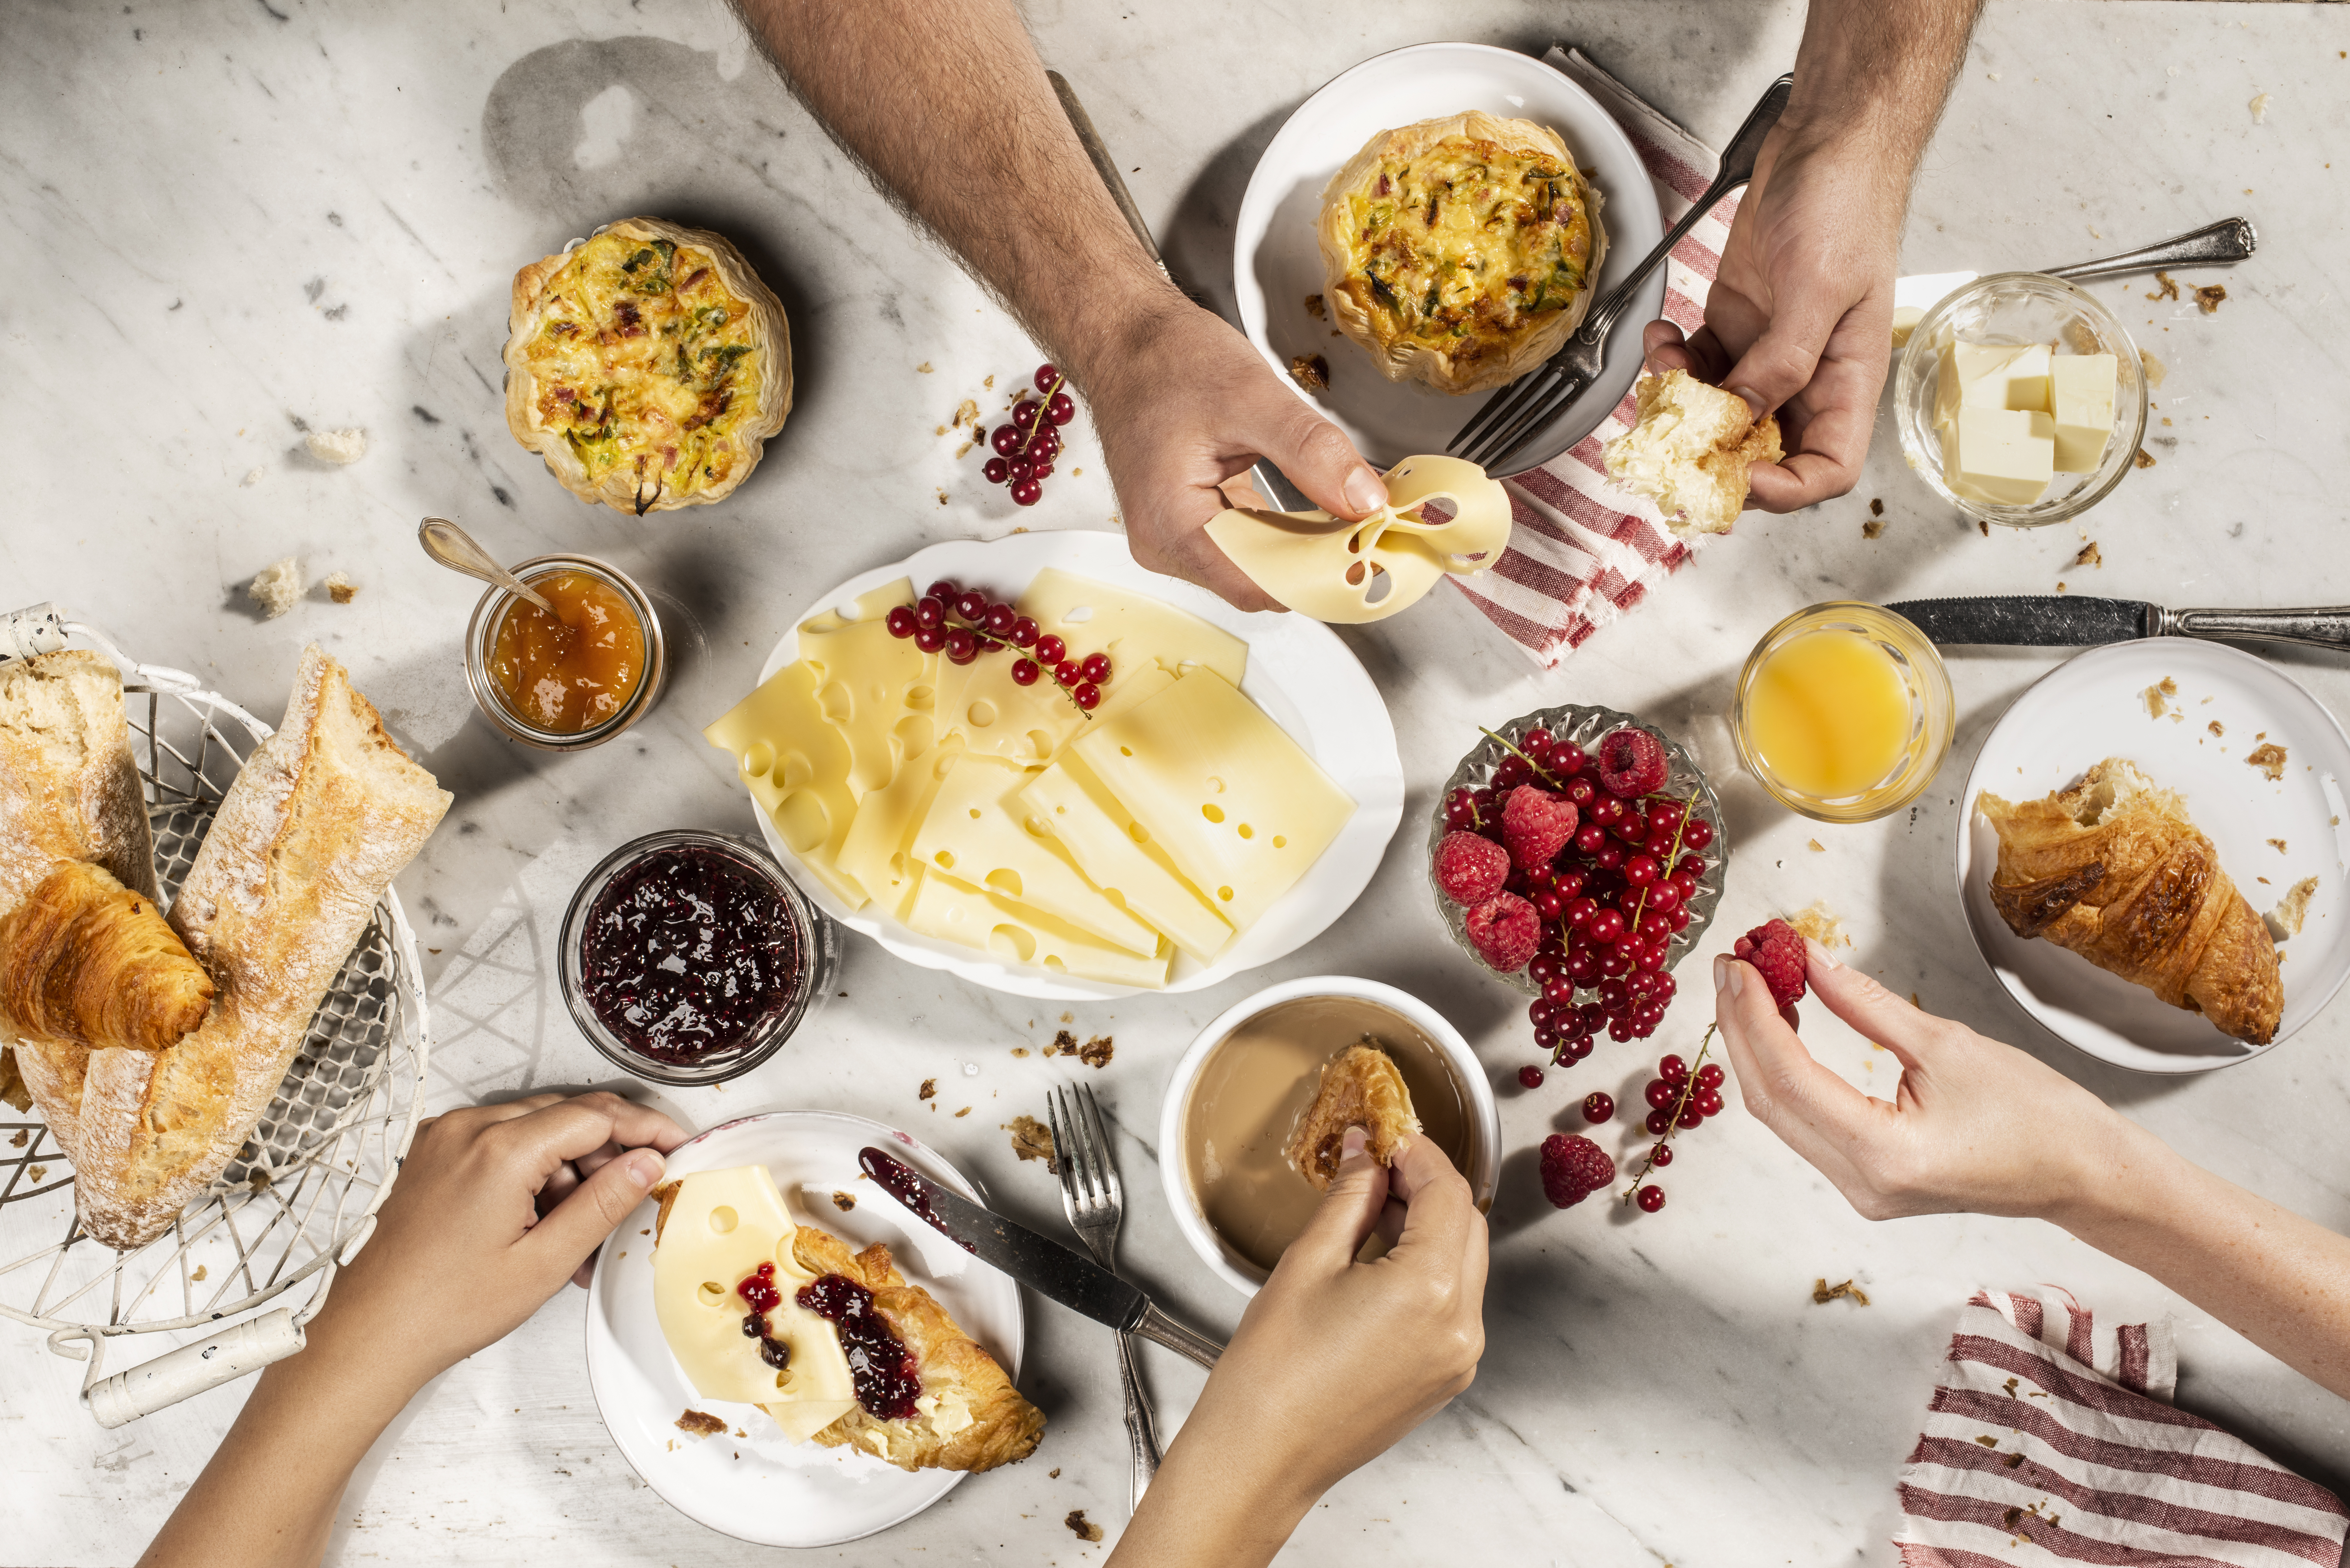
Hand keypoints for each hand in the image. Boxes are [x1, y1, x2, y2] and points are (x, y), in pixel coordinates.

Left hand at [308, 1091, 685, 1394]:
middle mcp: (468, 1129)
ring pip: (534, 1131)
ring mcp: (444, 1139)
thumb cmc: (443, 1308)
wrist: (365, 1335)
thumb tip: (647, 1164)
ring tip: (579, 1235)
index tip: (675, 1147)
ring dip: (569, 1170)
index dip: (645, 1128)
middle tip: (634, 1198)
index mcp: (499, 1149)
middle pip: (566, 1116)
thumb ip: (602, 1205)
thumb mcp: (544, 1262)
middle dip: (608, 1154)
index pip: (596, 1114)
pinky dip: (531, 1174)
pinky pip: (498, 1145)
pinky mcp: (430, 1155)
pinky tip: (542, 1223)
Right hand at [1076, 297, 1390, 612]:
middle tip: (1374, 530)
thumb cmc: (1168, 360)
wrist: (1126, 337)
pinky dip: (1284, 530)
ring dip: (1304, 545)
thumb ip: (1312, 451)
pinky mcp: (1188, 521)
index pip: (1257, 585)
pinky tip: (1316, 507)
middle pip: (1259, 581)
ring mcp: (1174, 537)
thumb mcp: (1252, 397)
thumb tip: (1367, 501)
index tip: (1371, 556)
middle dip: (1317, 561)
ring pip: (1257, 565)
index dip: (1318, 577)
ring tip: (1352, 515)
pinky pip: (1246, 543)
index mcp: (1171, 525)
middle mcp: (1166, 545)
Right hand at [1110, 1130, 1485, 1567]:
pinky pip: (1454, 1304)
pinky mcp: (1445, 1377)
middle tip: (1380, 1164)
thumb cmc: (1272, 1372)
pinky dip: (1429, 1270)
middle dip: (1429, 1186)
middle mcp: (1460, 1326)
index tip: (1388, 1135)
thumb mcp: (1308, 1263)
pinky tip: (1382, 1257)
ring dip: (1431, 1226)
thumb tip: (1365, 1154)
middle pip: (1468, 1225)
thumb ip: (1350, 1199)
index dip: (1419, 1154)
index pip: (1448, 1193)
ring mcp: (1458, 1357)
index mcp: (1430, 1290)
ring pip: (1465, 1264)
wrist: (1261, 1458)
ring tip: (1375, 1207)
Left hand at [1642, 125, 1903, 511]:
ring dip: (1680, 402)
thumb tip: (1743, 415)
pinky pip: (1699, 368)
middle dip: (1712, 450)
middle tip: (1671, 435)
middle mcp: (1809, 376)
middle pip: (1763, 450)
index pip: (1827, 468)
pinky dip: (1672, 362)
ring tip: (1662, 365)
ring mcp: (1768, 352)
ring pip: (1718, 412)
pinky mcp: (1735, 325)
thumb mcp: (1819, 286)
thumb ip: (1783, 360)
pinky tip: (1660, 335)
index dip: (1784, 489)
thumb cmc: (1844, 204)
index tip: (1737, 477)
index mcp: (1848, 379)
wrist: (1824, 143)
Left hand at [1712, 941, 2140, 1223]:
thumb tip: (1805, 958)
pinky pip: (1804, 1124)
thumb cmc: (2037, 1114)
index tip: (1739, 962)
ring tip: (1752, 986)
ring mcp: (1860, 1191)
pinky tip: (1782, 1026)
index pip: (1789, 1077)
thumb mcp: (1947, 1043)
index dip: (1754, 1014)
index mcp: (1884, 1156)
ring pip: (1780, 1113)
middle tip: (1733, 965)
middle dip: (1742, 1027)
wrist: (2083, 1173)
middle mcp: (1861, 1184)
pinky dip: (1786, 1072)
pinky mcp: (1866, 1183)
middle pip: (1770, 1099)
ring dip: (1758, 1048)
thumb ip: (1865, 1003)